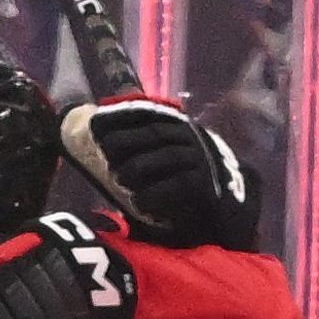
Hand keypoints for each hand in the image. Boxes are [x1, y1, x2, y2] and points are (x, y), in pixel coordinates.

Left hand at [59, 98, 260, 250]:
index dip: (124, 116)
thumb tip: (101, 143)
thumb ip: (139, 149)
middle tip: (103, 150)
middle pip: (157, 134)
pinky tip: (138, 201)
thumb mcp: (160, 159)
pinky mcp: (205, 183)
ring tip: (118, 178)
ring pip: (169, 156)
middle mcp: (190, 138)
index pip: (150, 116)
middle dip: (128, 139)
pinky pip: (180, 184)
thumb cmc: (180, 180)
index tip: (97, 121)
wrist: (221, 202)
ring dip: (140, 166)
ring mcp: (200, 158)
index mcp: (177, 127)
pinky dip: (156, 193)